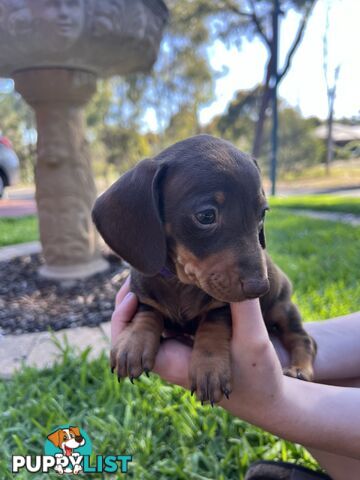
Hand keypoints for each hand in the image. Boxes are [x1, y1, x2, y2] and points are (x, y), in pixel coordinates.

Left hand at [112, 278, 284, 416]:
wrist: (271, 399)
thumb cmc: (259, 378)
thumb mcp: (253, 340)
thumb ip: (243, 308)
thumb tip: (234, 269)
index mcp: (173, 361)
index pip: (130, 341)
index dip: (122, 316)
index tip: (134, 291)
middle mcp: (172, 353)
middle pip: (136, 325)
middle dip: (134, 296)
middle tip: (142, 267)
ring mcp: (182, 346)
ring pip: (154, 318)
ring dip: (153, 295)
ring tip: (156, 268)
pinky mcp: (194, 339)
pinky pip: (174, 316)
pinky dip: (172, 298)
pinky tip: (181, 280)